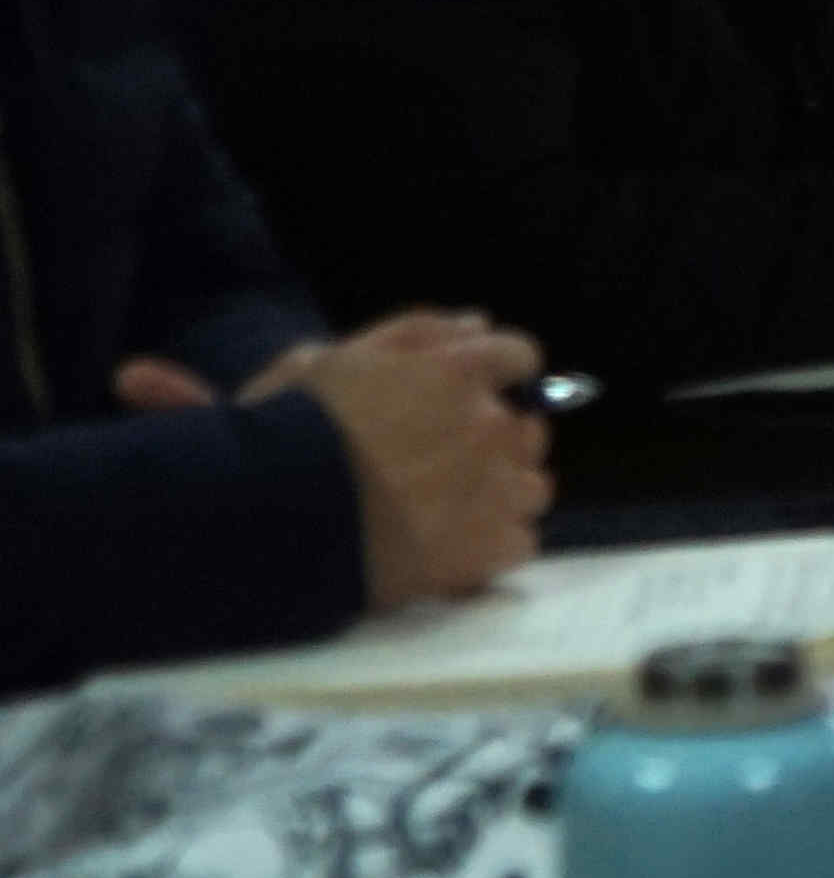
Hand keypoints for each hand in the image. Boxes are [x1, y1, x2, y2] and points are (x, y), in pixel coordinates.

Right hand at [203, 314, 549, 605]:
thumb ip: (413, 333)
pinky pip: (518, 544)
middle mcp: (488, 427)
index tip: (464, 400)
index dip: (494, 378)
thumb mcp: (330, 359)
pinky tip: (445, 549)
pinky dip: (490, 548)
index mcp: (458, 373)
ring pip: (530, 488)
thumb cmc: (285, 432)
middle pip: (527, 429)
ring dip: (499, 495)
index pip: (519, 359)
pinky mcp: (485, 552)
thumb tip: (477, 325)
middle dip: (495, 441)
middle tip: (441, 463)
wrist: (259, 520)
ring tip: (442, 511)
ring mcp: (493, 491)